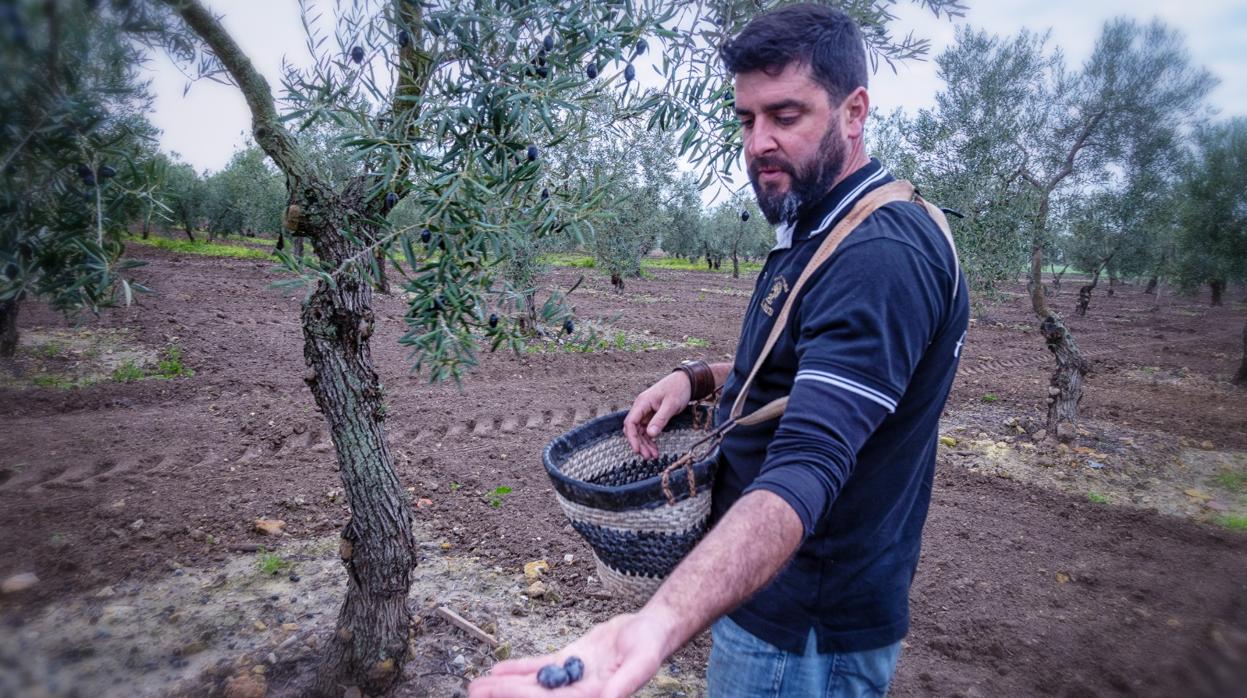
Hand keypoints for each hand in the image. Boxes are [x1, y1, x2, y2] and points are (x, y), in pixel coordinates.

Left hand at [468, 610, 675, 697]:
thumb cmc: (651, 645)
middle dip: (505, 694)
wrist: (652, 629)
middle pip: (536, 695)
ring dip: (505, 685)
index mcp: (594, 696)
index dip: (524, 696)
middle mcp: (579, 692)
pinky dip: (518, 669)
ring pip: (533, 683)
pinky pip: (540, 667)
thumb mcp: (642, 662)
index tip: (500, 691)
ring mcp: (572, 678)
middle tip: (475, 692)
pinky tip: (498, 670)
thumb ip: (625, 684)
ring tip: (476, 686)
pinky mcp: (570, 661)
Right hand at [623, 371, 691, 459]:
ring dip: (645, 444)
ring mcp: (646, 412)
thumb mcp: (671, 405)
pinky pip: (647, 430)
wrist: (686, 381)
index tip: (637, 450)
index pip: (630, 422)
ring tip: (653, 456)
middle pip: (633, 429)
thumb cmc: (678, 389)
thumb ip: (660, 419)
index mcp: (642, 403)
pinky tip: (655, 448)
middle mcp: (641, 407)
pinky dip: (650, 439)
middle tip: (647, 457)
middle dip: (639, 443)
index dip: (632, 437)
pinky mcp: (652, 415)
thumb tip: (650, 434)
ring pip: (640, 431)